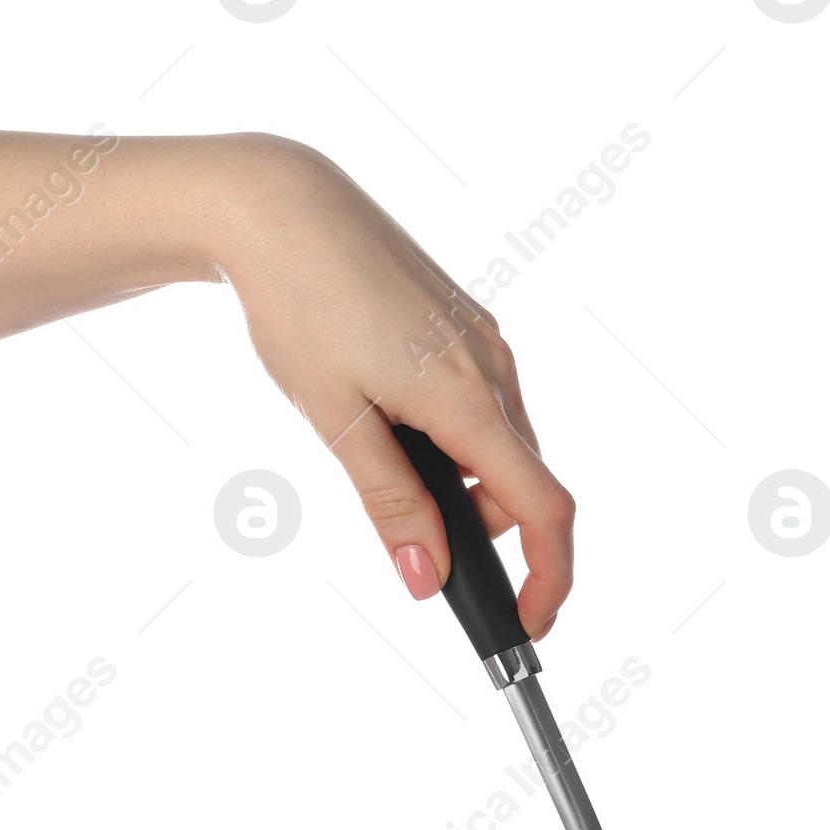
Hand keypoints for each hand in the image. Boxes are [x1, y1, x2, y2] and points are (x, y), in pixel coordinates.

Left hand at [214, 136, 573, 637]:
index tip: (530, 625)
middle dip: (482, 531)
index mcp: (467, 400)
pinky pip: (484, 407)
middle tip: (409, 535)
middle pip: (523, 486)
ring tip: (380, 457)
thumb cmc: (299, 304)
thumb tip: (426, 580)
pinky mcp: (468, 327)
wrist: (281, 205)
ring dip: (465, 484)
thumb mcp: (336, 422)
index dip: (549, 579)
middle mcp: (494, 370)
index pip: (544, 511)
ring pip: (502, 447)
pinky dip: (457, 441)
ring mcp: (486, 344)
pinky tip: (392, 417)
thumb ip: (390, 506)